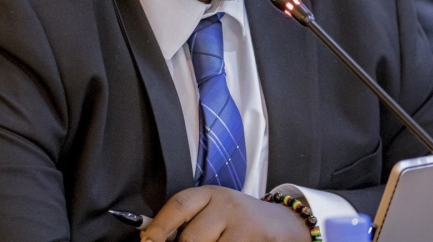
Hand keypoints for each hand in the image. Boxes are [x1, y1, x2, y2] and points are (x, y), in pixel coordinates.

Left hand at [141, 186, 310, 241]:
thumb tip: (150, 239)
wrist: (282, 224)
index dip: (158, 227)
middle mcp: (227, 206)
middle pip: (191, 238)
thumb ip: (187, 222)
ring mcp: (244, 226)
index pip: (178, 206)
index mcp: (210, 195)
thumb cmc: (237, 222)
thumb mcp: (213, 212)